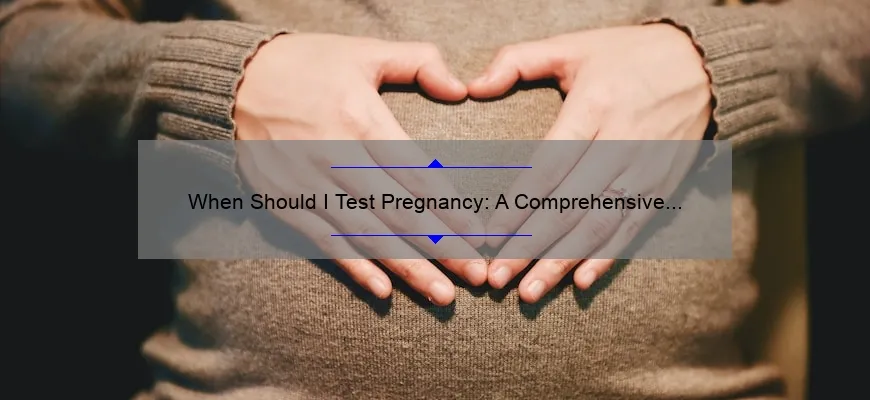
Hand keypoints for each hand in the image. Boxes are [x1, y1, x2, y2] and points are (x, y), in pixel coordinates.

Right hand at [234, 33, 486, 305]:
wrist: (235, 79)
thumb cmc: (309, 64)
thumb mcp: (365, 50)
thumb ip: (419, 62)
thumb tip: (461, 88)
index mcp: (359, 118)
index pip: (414, 174)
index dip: (449, 209)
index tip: (478, 237)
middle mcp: (333, 155)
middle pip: (397, 212)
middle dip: (441, 249)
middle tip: (475, 278)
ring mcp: (306, 183)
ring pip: (365, 234)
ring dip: (406, 268)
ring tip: (442, 295)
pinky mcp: (284, 200)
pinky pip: (323, 240)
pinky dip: (354, 266)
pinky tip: (383, 289)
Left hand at [468, 24, 711, 302]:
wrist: (701, 65)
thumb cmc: (625, 55)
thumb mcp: (572, 45)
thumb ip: (517, 61)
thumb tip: (472, 87)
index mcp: (595, 106)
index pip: (550, 165)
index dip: (518, 204)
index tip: (488, 234)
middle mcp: (623, 142)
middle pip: (570, 205)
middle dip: (531, 246)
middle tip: (498, 277)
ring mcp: (646, 169)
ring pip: (599, 225)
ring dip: (562, 262)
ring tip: (530, 292)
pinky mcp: (662, 186)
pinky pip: (632, 228)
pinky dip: (607, 257)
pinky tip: (581, 281)